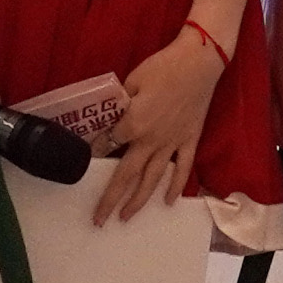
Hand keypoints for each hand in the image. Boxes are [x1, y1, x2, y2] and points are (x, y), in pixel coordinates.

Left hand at [95, 25, 221, 224]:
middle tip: (100, 220)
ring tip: (126, 218)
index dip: (94, 154)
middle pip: (128, 175)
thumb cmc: (161, 67)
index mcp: (134, 124)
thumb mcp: (130, 82)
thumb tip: (107, 119)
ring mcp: (173, 142)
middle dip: (112, 199)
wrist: (199, 62)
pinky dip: (176, 186)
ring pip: (154, 178)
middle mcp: (152, 140)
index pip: (107, 146)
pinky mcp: (190, 140)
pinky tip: (167, 202)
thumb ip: (118, 105)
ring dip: (139, 200)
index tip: (83, 163)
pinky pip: (183, 168)